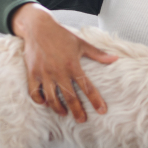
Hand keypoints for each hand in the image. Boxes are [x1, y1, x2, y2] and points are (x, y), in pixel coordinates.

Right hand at [10, 3, 116, 122]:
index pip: (87, 87)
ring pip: (51, 98)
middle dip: (77, 111)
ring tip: (64, 114)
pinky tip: (46, 103)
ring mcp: (44, 73)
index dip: (95, 100)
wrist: (38, 27)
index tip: (102, 111)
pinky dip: (40, 100)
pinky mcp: (32, 73)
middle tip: (82, 120)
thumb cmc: (62, 35)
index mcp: (73, 65)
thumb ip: (98, 54)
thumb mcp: (81, 43)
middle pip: (69, 97)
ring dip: (58, 109)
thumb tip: (115, 59)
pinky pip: (34, 92)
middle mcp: (58, 71)